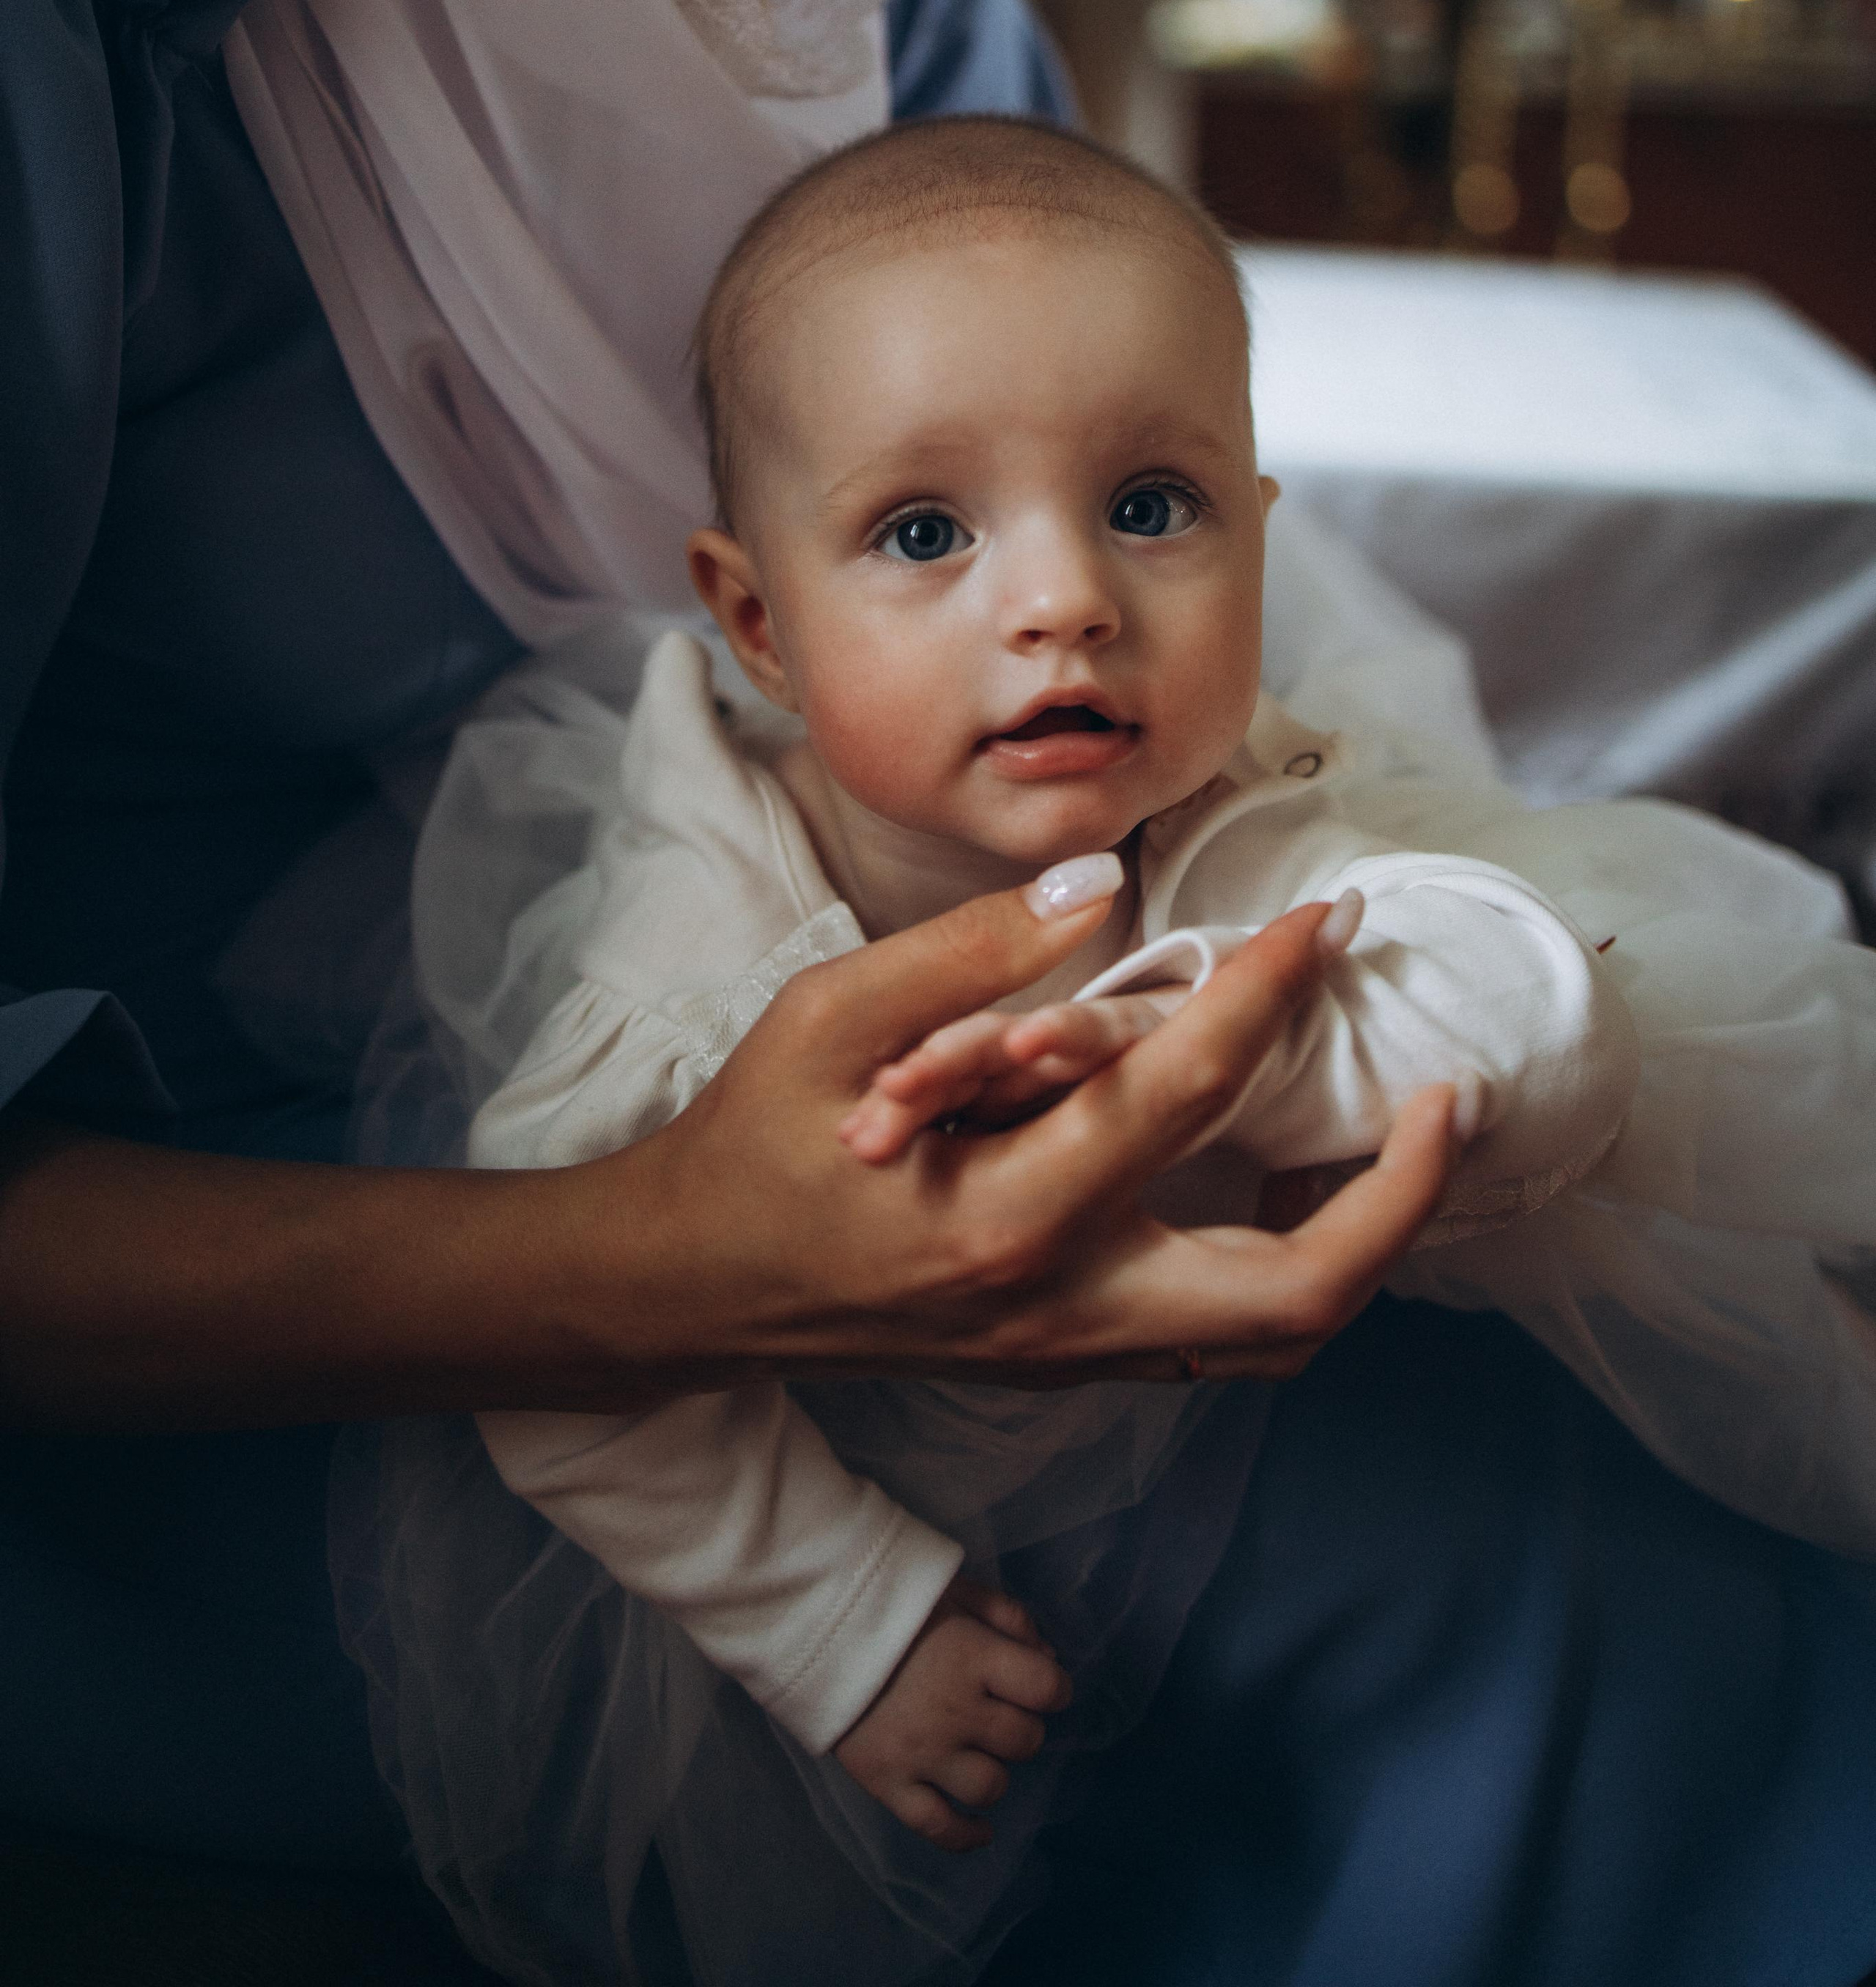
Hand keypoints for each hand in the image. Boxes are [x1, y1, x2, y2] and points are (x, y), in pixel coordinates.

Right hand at [579, 884, 1462, 1396]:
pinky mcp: (1071, 1364)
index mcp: (1001, 1217)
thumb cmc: (752, 1144)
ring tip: (1404, 1143)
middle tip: (1449, 1099)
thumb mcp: (828, 1018)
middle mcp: (1061, 1311)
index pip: (1179, 1092)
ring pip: (1273, 1337)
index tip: (1324, 920)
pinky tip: (1300, 1185)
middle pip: (1293, 1296)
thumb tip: (1100, 883)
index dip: (1268, 992)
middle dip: (1398, 1199)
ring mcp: (1074, 1356)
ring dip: (1361, 1244)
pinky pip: (1222, 1339)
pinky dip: (1290, 1270)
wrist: (689, 1291)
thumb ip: (969, 953)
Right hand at [835, 1577, 1070, 1851]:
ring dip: (995, 1770)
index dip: (1054, 1689)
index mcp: (973, 1656)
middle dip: (1023, 1727)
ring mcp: (921, 1754)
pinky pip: (939, 1828)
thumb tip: (1050, 1661)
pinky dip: (966, 1836)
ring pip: (990, 1786)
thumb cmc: (893, 1605)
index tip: (1042, 1688)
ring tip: (977, 1752)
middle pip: (1024, 1741)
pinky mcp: (886, 1784)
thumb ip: (1009, 1617)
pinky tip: (981, 1831)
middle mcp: (954, 1711)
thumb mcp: (955, 1589)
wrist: (814, 1627)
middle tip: (999, 1713)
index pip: (1046, 1689)